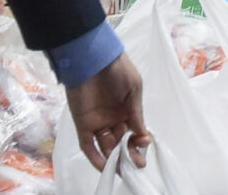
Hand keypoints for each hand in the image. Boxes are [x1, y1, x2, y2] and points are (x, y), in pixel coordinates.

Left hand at [66, 52, 149, 169]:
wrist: (93, 58)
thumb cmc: (118, 69)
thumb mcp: (134, 88)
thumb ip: (136, 113)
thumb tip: (142, 134)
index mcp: (127, 110)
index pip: (134, 133)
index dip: (139, 141)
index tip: (144, 143)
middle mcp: (113, 119)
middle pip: (121, 143)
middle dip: (129, 155)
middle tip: (136, 164)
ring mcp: (97, 123)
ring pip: (106, 147)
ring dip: (114, 160)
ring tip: (122, 169)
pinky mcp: (83, 124)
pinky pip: (89, 145)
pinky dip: (95, 157)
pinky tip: (105, 166)